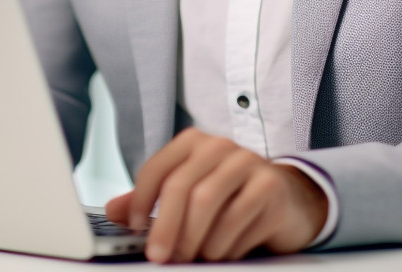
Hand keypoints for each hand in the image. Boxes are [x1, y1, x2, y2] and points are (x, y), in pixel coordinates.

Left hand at [104, 127, 327, 262]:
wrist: (288, 199)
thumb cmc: (230, 197)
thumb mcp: (190, 194)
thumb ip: (153, 201)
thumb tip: (113, 210)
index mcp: (193, 143)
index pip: (158, 167)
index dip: (142, 199)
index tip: (137, 228)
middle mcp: (219, 146)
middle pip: (182, 186)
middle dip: (166, 227)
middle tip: (159, 258)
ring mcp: (247, 162)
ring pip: (207, 202)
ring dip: (195, 239)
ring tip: (193, 258)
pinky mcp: (270, 185)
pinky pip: (238, 218)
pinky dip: (224, 243)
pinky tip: (222, 253)